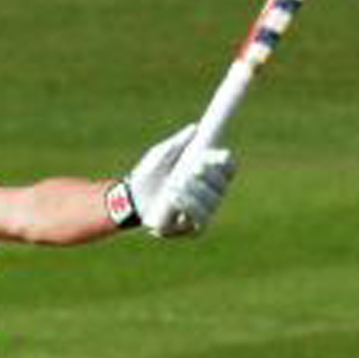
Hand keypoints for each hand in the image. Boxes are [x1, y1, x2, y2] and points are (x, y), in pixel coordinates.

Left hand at [122, 124, 236, 238]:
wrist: (130, 198)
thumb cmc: (148, 175)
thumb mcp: (161, 155)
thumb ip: (177, 143)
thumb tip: (195, 128)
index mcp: (208, 174)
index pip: (228, 169)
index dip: (227, 162)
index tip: (219, 155)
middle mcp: (211, 194)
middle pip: (223, 186)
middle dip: (210, 176)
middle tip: (194, 167)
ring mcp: (204, 212)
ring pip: (213, 203)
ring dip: (197, 192)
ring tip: (175, 183)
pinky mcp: (194, 229)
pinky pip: (202, 220)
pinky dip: (190, 207)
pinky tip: (175, 197)